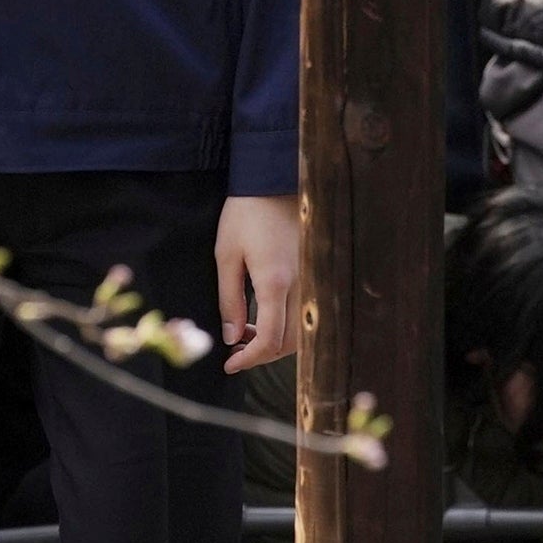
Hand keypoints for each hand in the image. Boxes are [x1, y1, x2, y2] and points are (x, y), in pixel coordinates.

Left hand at [216, 194, 298, 374]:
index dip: (250, 359)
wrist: (273, 179)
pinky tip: (267, 315)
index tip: (230, 364)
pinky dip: (289, 324)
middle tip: (236, 350)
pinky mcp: (316, 270)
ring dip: (277, 341)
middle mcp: (302, 284)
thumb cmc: (245, 214)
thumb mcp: (226, 255)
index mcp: (276, 282)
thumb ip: (230, 300)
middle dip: (262, 354)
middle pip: (290, 342)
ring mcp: (313, 277)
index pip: (271, 340)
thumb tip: (232, 337)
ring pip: (303, 329)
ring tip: (247, 332)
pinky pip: (307, 310)